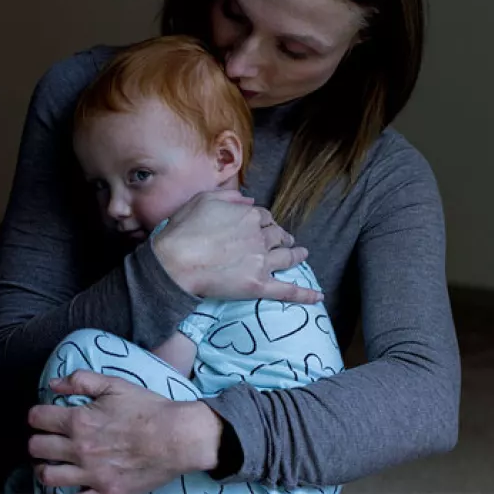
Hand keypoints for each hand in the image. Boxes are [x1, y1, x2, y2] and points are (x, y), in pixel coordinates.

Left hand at [28, 370, 220, 493]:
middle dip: (38, 440)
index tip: (42, 417)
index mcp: (79, 420)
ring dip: (45, 468)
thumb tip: (55, 383)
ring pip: (48, 476)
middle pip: (37, 447)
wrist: (178, 437)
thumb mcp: (115, 385)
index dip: (36, 415)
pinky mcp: (105, 492)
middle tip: (47, 439)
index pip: (37, 418)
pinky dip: (68, 491)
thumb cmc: (148, 409)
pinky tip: (73, 483)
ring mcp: (91, 474)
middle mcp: (80, 448)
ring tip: (52, 463)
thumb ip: (82, 381)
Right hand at [152, 190, 320, 303]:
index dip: (265, 221)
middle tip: (286, 241)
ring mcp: (262, 262)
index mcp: (249, 215)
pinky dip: (305, 294)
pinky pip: (287, 291)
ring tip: (302, 254)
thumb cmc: (183, 230)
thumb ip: (229, 196)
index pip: (265, 217)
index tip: (263, 226)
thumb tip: (249, 199)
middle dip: (283, 237)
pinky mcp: (259, 285)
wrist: (174, 263)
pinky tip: (318, 297)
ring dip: (297, 255)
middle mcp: (260, 237)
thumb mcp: (203, 199)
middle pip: (278, 235)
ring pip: (288, 257)